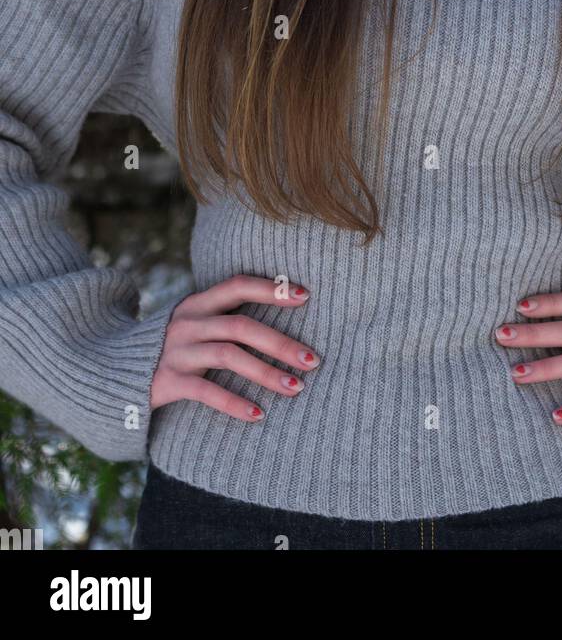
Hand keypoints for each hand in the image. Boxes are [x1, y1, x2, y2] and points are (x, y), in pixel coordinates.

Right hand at [150, 274, 320, 420]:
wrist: (110, 371)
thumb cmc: (169, 347)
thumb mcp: (192, 323)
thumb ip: (223, 317)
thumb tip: (279, 309)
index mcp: (197, 303)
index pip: (237, 285)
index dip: (271, 288)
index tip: (305, 295)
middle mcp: (187, 322)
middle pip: (241, 326)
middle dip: (280, 342)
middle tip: (313, 360)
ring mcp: (176, 351)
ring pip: (228, 355)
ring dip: (266, 372)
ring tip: (295, 388)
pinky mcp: (167, 381)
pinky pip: (205, 391)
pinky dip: (234, 403)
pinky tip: (257, 415)